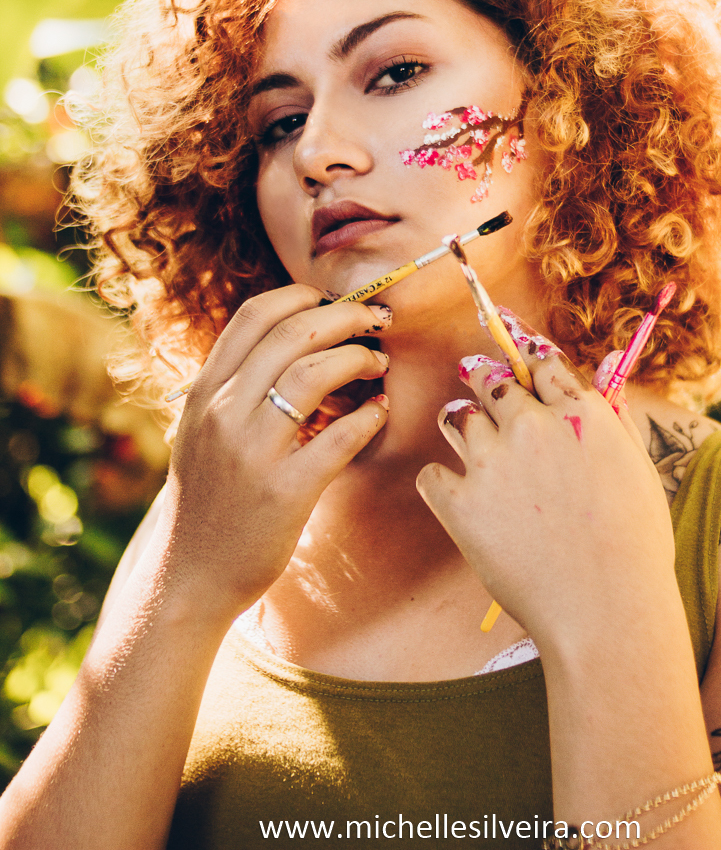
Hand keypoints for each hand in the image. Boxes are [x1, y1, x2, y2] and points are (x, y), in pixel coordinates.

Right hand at [154, 285, 391, 620]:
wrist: (190, 576)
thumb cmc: (208, 499)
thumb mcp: (202, 430)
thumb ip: (236, 387)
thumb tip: (294, 340)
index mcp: (205, 392)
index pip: (254, 316)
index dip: (301, 296)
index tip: (333, 300)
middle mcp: (224, 413)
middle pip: (293, 334)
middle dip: (346, 317)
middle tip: (377, 321)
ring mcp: (252, 452)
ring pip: (314, 374)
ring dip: (358, 359)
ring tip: (379, 365)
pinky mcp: (284, 492)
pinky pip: (339, 438)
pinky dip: (367, 416)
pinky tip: (379, 411)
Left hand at [416, 309, 674, 654]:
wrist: (607, 612)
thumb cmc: (636, 547)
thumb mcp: (638, 469)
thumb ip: (614, 416)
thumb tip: (607, 368)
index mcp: (580, 413)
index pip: (539, 361)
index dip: (524, 357)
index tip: (513, 355)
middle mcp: (532, 426)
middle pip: (489, 380)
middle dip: (486, 386)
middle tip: (488, 401)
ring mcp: (492, 463)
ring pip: (456, 418)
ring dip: (464, 429)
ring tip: (478, 453)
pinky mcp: (460, 504)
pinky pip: (431, 475)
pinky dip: (443, 486)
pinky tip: (462, 502)